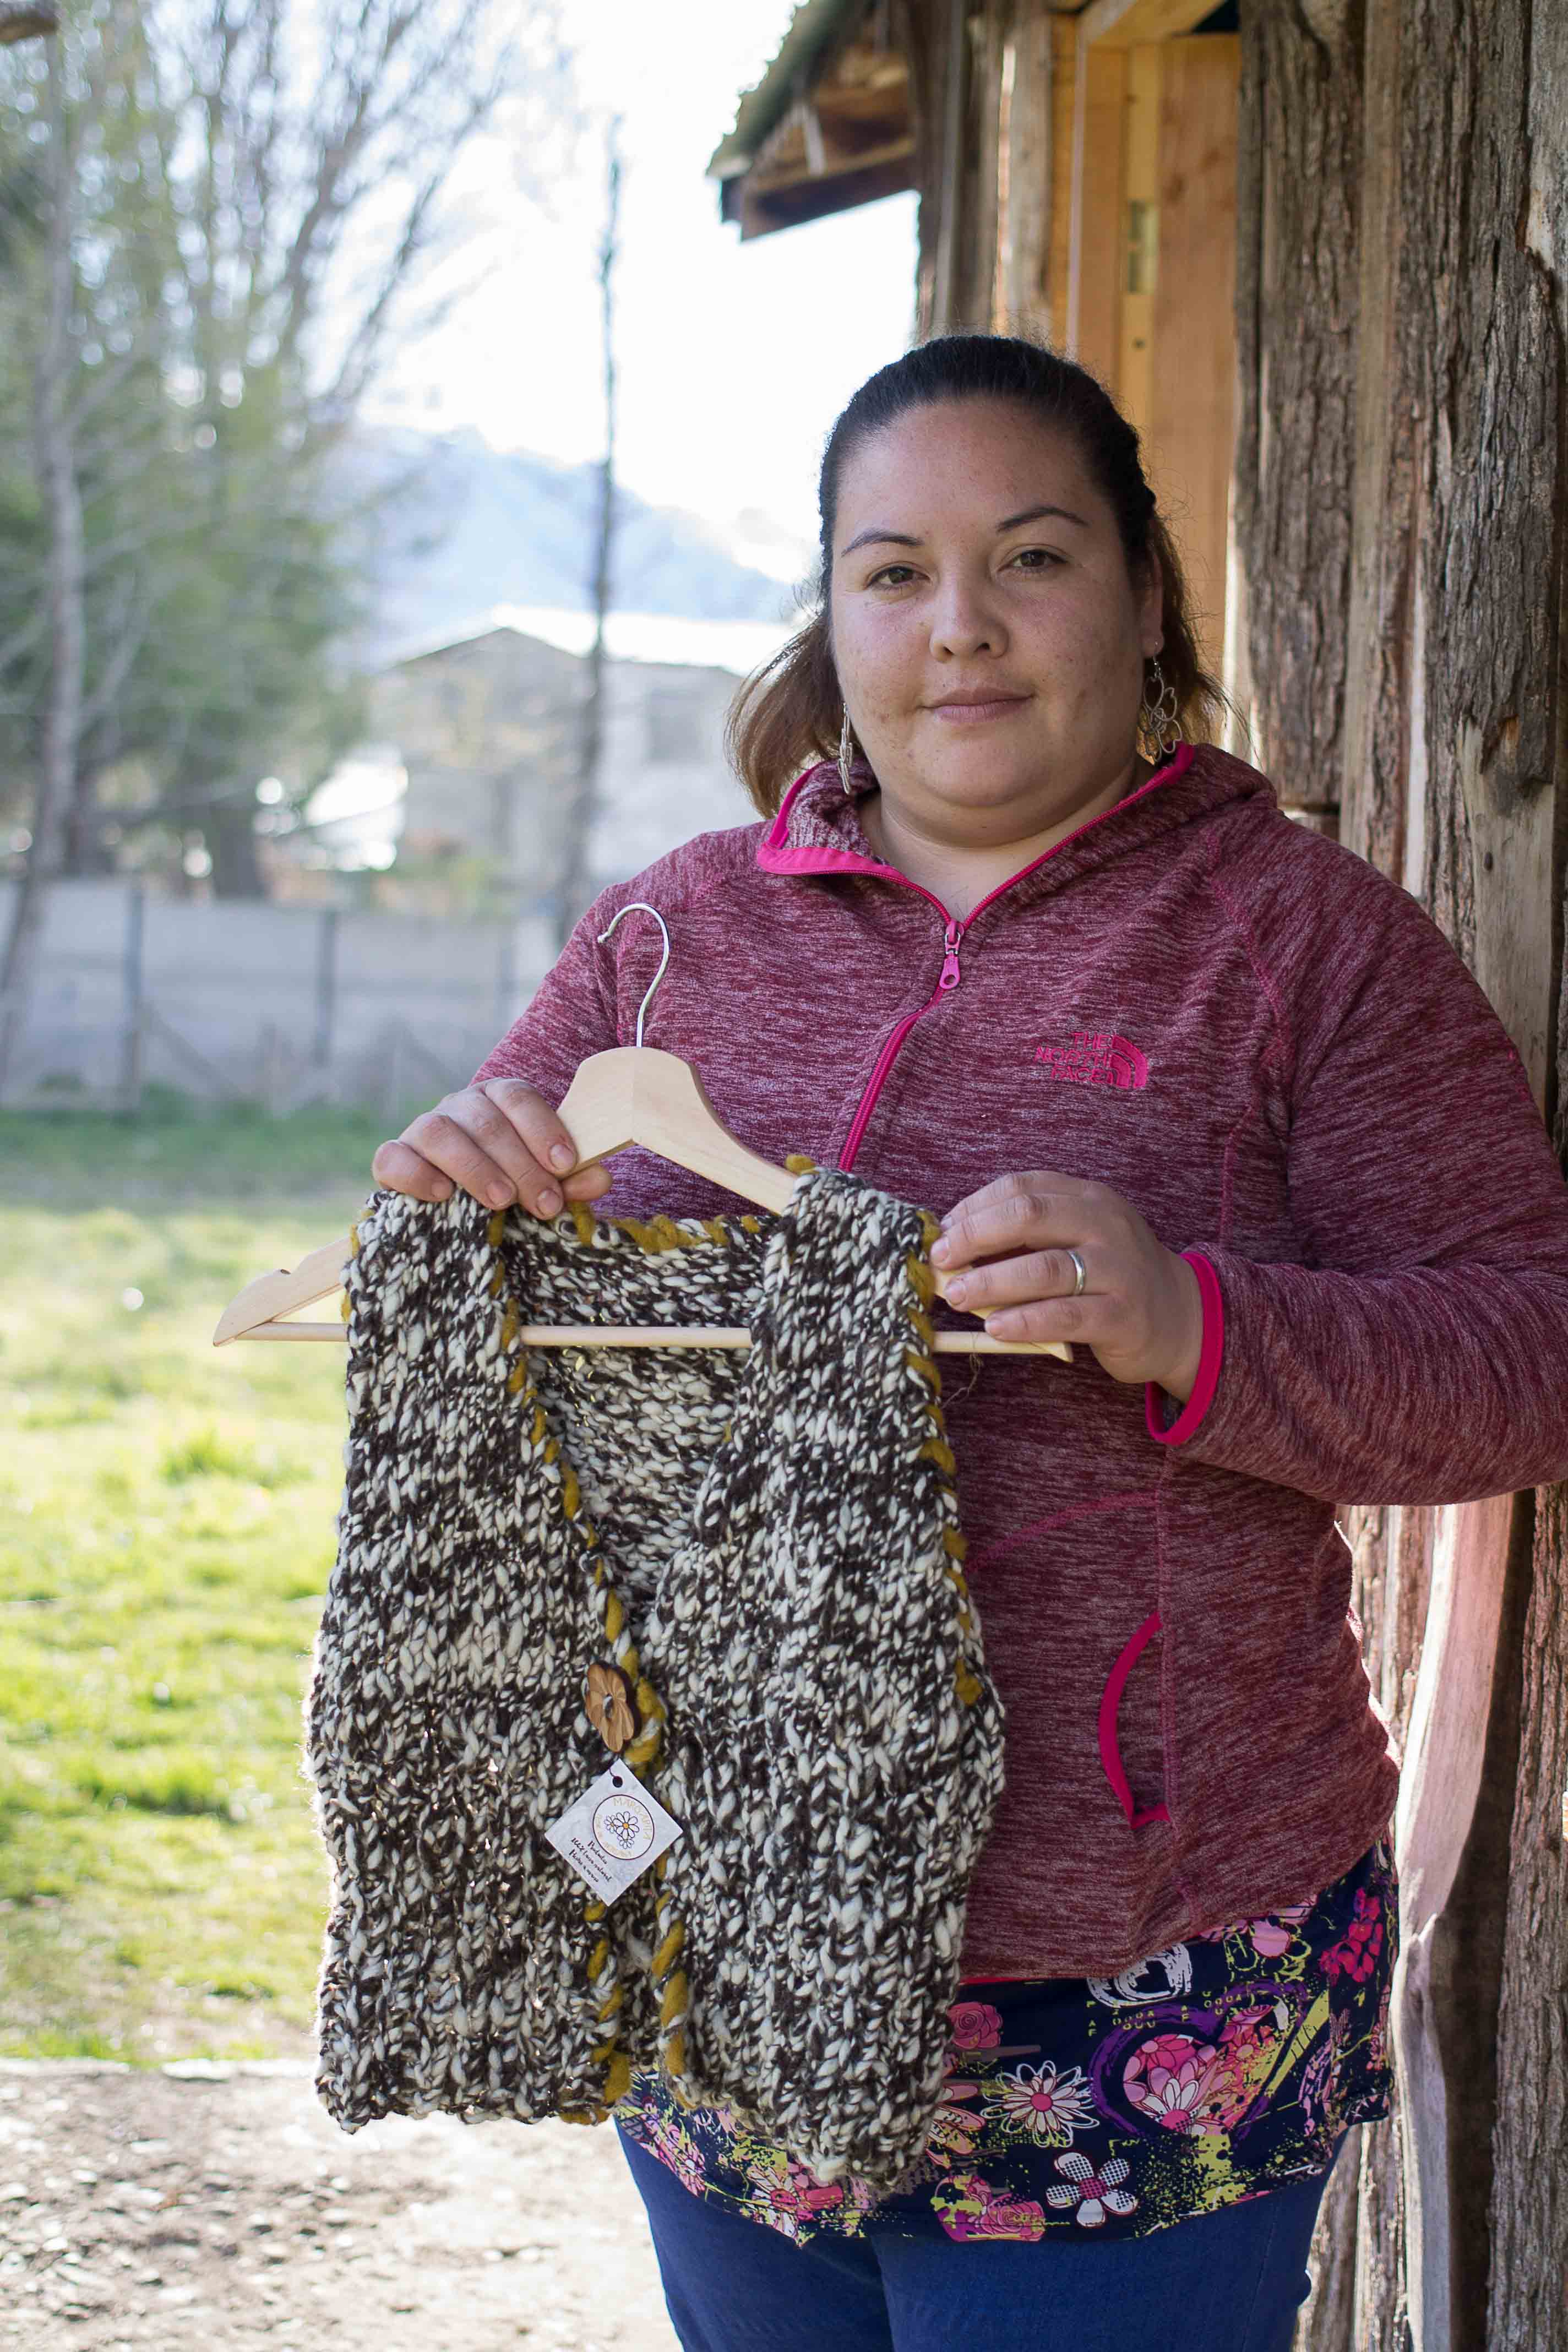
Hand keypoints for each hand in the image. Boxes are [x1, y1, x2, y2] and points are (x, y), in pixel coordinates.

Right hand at [370, 1080, 611, 1219]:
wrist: (458, 1208)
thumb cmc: (513, 1186)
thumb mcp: (546, 1183)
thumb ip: (572, 1180)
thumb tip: (599, 1177)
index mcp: (500, 1100)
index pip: (518, 1097)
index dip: (543, 1128)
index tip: (565, 1165)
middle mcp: (460, 1106)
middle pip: (486, 1120)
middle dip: (521, 1164)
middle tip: (545, 1203)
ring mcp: (422, 1129)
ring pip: (439, 1131)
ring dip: (474, 1166)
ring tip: (501, 1201)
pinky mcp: (393, 1159)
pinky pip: (393, 1157)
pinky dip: (416, 1174)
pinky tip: (442, 1195)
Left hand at [930, 1170, 1203, 1398]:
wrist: (1179, 1317)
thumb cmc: (1109, 1277)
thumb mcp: (1075, 1240)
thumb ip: (1027, 1237)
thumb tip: (954, 1244)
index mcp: (1088, 1198)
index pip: (1022, 1187)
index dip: (975, 1206)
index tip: (942, 1232)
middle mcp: (1105, 1225)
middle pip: (1030, 1216)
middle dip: (976, 1236)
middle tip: (941, 1260)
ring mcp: (1119, 1269)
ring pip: (1045, 1269)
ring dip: (991, 1282)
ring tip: (956, 1295)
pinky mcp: (1125, 1315)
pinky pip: (1067, 1315)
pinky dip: (1025, 1320)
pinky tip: (995, 1327)